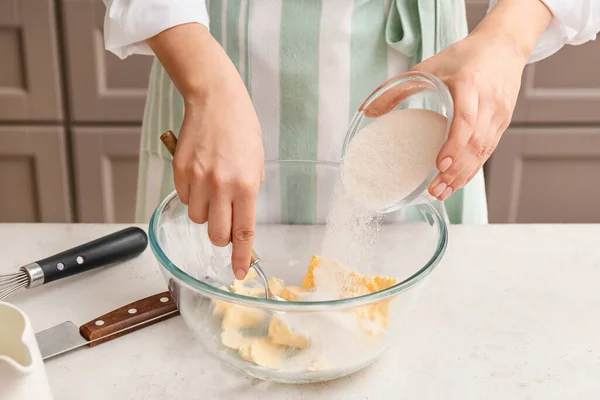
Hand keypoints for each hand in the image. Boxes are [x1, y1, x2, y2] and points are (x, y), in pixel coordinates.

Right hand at [147, 23, 263, 278]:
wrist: (215, 100)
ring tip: (213, 190)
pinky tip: (201, 177)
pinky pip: (184, 199)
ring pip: (197, 219)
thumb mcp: (257, 162)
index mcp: (246, 184)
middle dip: (221, 236)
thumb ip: (250, 193)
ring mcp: (198, 179)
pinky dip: (193, 196)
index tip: (240, 273)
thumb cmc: (241, 128)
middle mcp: (221, 185)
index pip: (244, 231)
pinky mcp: (180, 171)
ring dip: (205, 214)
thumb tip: (242, 220)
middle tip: (226, 222)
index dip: (242, 257)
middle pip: (216, 234)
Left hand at [417, 0, 552, 200]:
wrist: (504, 46)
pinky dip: (472, 169)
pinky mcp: (503, 123)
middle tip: (435, 190)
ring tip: (442, 192)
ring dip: (463, 175)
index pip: (466, 119)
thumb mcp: (428, 66)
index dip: (454, 144)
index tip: (438, 164)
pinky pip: (488, 151)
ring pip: (484, 152)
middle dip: (455, 171)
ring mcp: (499, 114)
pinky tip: (457, 182)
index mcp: (470, 84)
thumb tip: (368, 112)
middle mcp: (488, 101)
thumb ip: (398, 89)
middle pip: (475, 143)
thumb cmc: (464, 56)